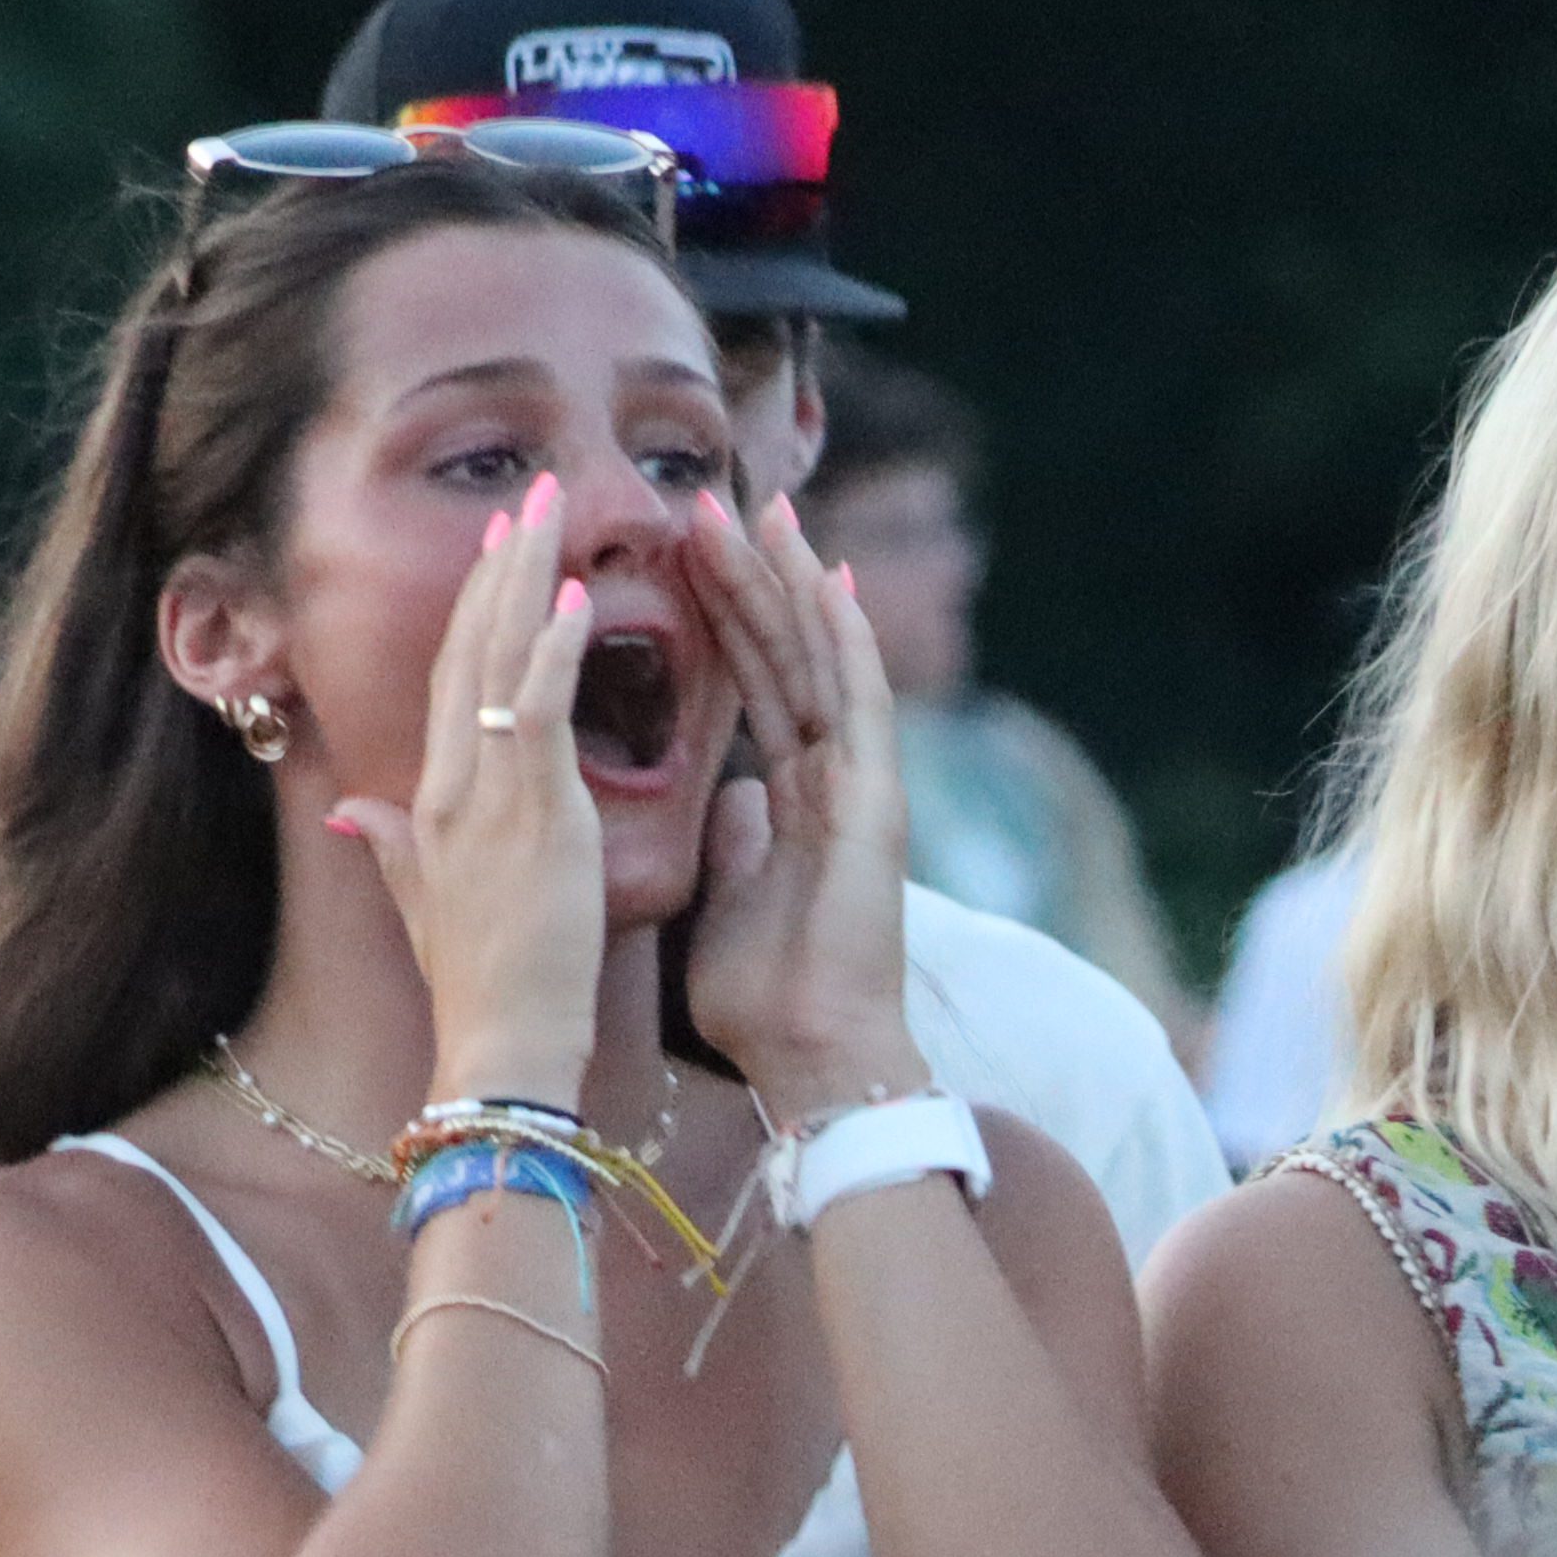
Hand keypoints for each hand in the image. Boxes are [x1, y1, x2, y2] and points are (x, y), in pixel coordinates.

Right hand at [328, 474, 606, 1105]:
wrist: (500, 1045)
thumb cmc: (479, 986)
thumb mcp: (419, 905)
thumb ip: (385, 845)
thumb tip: (348, 809)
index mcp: (429, 800)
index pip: (447, 679)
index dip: (471, 607)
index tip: (496, 545)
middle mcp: (448, 783)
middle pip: (466, 649)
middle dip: (497, 565)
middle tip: (526, 493)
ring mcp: (486, 794)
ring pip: (498, 661)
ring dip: (525, 579)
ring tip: (549, 511)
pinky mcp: (533, 813)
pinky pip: (535, 710)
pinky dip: (551, 651)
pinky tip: (573, 598)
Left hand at [678, 490, 925, 1119]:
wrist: (810, 1055)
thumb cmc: (765, 997)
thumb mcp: (726, 897)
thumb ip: (734, 838)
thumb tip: (729, 797)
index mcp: (791, 798)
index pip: (752, 683)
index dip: (719, 616)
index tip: (680, 553)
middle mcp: (829, 776)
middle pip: (784, 653)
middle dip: (746, 577)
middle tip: (704, 501)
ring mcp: (859, 781)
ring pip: (819, 657)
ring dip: (786, 583)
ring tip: (755, 511)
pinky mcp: (876, 797)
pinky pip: (858, 697)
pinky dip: (841, 634)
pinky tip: (823, 576)